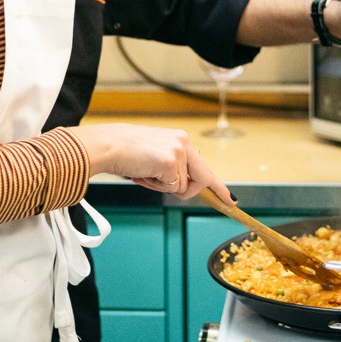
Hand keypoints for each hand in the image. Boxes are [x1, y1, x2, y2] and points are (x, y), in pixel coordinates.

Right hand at [73, 123, 234, 203]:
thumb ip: (174, 167)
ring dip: (163, 187)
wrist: (109, 145)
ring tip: (145, 173)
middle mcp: (184, 143)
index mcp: (181, 140)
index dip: (218, 187)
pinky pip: (173, 188)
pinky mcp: (171, 162)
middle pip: (202, 180)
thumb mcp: (156, 156)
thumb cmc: (127, 152)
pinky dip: (157, 187)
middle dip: (187, 190)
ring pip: (183, 188)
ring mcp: (179, 152)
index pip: (204, 167)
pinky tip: (144, 173)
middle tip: (160, 182)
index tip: (231, 200)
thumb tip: (184, 187)